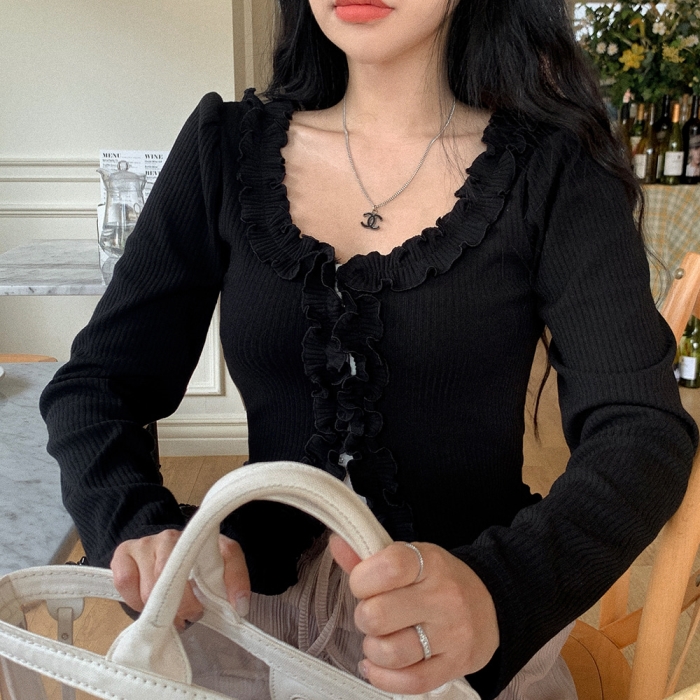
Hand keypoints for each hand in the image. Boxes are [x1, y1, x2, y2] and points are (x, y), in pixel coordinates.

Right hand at [111, 529, 250, 630]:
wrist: (163, 549)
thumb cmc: (196, 560)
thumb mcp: (222, 562)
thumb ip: (236, 578)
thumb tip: (240, 606)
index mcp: (196, 536)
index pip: (200, 559)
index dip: (199, 593)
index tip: (200, 611)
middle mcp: (169, 536)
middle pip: (170, 578)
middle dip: (178, 607)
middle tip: (185, 618)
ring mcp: (144, 543)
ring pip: (147, 586)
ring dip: (156, 609)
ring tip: (167, 614)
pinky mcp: (122, 554)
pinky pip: (125, 582)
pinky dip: (134, 600)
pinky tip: (145, 603)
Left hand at [329, 535, 498, 694]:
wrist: (492, 604)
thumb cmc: (439, 579)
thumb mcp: (410, 558)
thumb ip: (369, 555)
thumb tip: (337, 545)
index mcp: (429, 563)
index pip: (386, 568)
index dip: (362, 579)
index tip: (363, 584)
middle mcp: (443, 597)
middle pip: (379, 615)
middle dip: (364, 616)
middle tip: (373, 613)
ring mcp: (452, 634)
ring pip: (391, 652)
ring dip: (374, 648)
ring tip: (379, 639)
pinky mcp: (456, 665)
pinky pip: (410, 681)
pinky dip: (384, 677)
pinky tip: (377, 666)